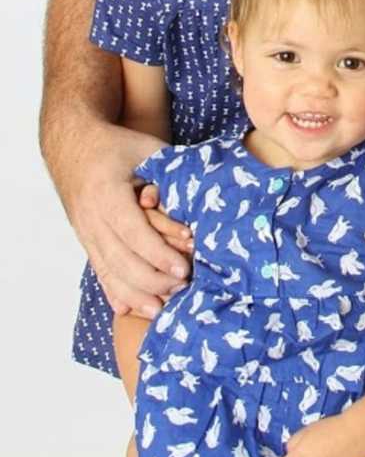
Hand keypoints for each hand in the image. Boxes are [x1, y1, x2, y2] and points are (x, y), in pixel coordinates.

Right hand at [70, 132, 189, 315]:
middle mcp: (92, 217)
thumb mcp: (146, 149)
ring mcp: (85, 232)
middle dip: (152, 280)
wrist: (74, 146)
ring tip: (160, 309)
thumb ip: (169, 176)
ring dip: (135, 294)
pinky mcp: (85, 241)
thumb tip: (197, 202)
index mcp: (107, 193)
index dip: (158, 253)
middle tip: (182, 289)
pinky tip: (128, 309)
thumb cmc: (117, 147)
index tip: (183, 269)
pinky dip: (114, 291)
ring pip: (108, 271)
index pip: (133, 232)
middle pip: (121, 259)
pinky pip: (99, 271)